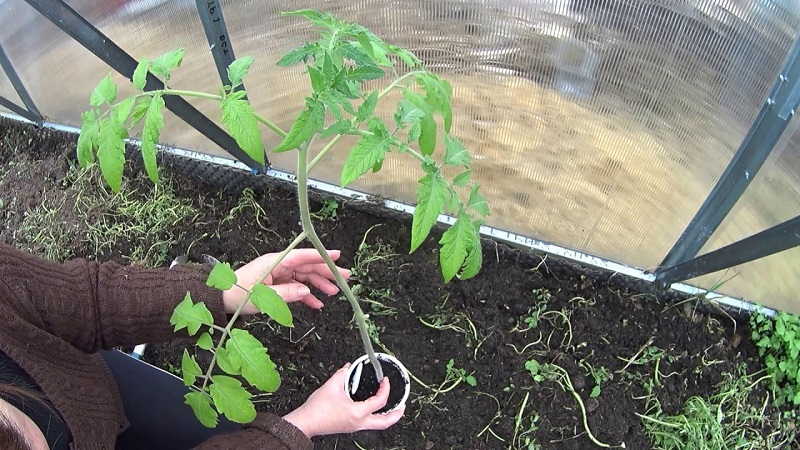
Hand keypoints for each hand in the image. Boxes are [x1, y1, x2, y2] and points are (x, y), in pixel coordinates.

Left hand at [221, 249, 350, 313]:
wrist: (222, 300)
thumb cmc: (239, 295)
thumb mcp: (263, 297)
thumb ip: (286, 294)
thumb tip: (306, 291)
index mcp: (275, 262)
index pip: (302, 256)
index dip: (320, 255)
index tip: (337, 255)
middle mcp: (279, 265)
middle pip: (307, 266)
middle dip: (326, 271)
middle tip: (345, 276)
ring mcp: (279, 275)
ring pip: (304, 277)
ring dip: (319, 284)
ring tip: (334, 292)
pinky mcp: (278, 285)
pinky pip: (296, 288)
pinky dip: (307, 295)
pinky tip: (317, 303)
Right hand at [283, 363, 404, 437]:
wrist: (306, 422)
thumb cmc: (317, 409)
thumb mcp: (331, 386)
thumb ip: (343, 373)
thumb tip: (348, 367)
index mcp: (357, 412)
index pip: (380, 401)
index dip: (385, 389)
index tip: (385, 381)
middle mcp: (359, 422)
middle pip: (385, 422)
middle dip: (397, 414)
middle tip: (403, 405)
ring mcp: (355, 426)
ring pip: (378, 425)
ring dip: (388, 417)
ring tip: (393, 408)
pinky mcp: (350, 426)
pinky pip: (369, 423)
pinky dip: (376, 416)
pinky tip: (374, 408)